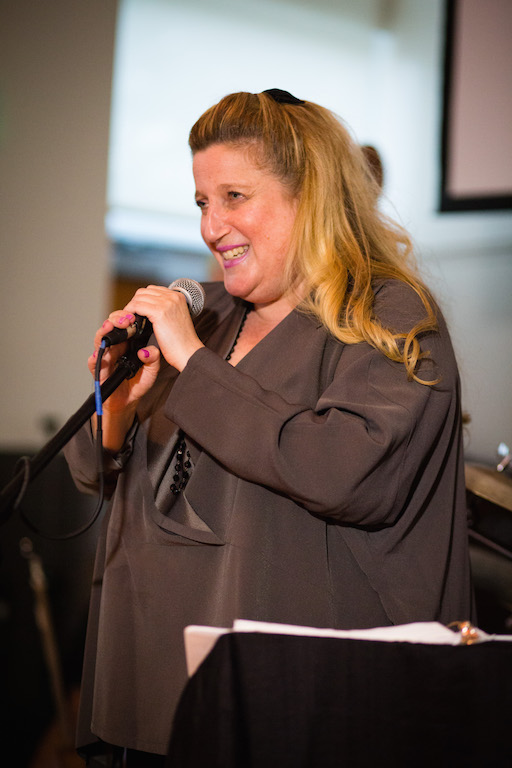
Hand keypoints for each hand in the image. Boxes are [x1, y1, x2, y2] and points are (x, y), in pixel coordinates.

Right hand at [88, 312, 160, 451]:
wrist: (127, 400)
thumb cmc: (137, 382)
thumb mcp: (151, 371)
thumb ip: (153, 360)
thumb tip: (148, 351)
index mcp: (127, 344)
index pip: (126, 326)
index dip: (129, 318)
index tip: (136, 315)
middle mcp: (114, 347)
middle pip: (111, 328)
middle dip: (117, 320)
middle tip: (126, 318)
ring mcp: (105, 357)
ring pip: (100, 341)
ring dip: (104, 332)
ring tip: (109, 327)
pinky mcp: (98, 370)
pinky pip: (94, 363)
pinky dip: (95, 358)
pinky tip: (99, 354)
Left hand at [122, 284, 203, 371]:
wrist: (189, 353)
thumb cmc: (182, 342)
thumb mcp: (175, 319)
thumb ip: (166, 310)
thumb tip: (149, 309)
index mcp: (178, 296)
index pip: (152, 290)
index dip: (142, 300)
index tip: (138, 311)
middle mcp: (173, 296)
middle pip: (144, 292)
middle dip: (135, 302)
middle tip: (132, 316)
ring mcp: (166, 303)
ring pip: (139, 297)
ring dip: (131, 307)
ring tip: (130, 319)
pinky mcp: (159, 312)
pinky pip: (137, 306)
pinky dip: (130, 312)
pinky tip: (131, 321)